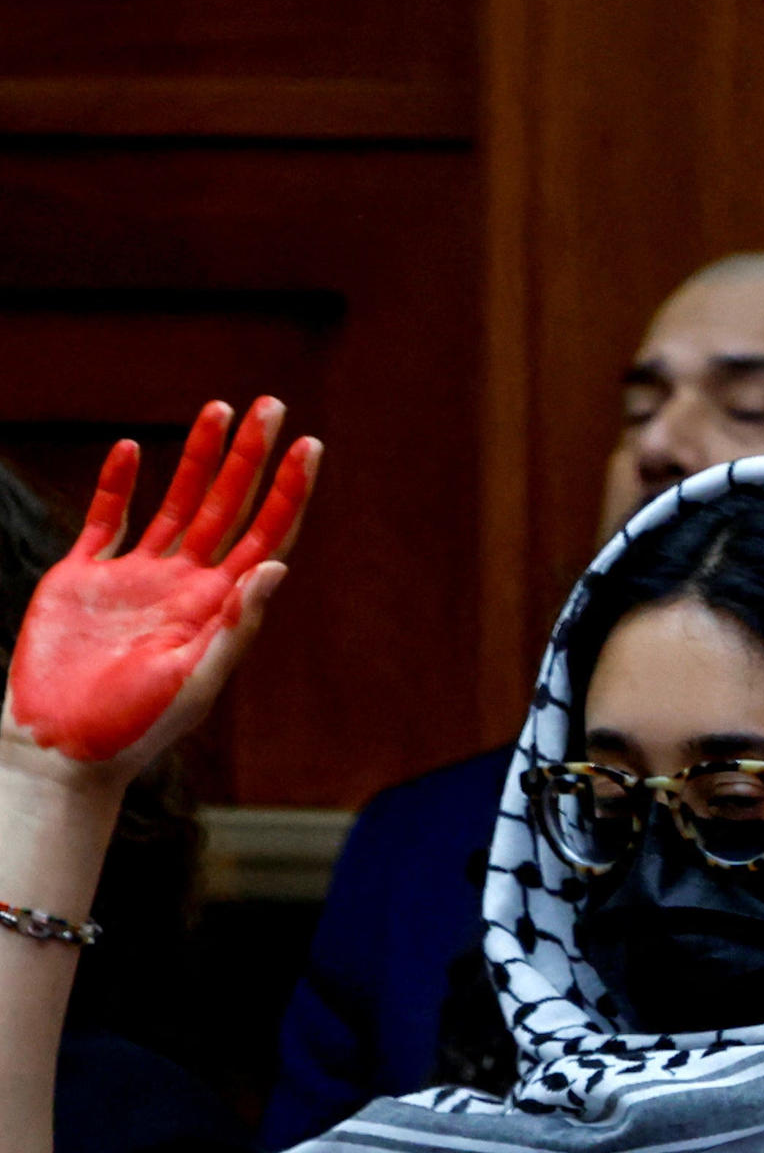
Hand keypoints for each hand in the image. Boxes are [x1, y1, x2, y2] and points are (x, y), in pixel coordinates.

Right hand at [5, 399, 318, 772]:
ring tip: (220, 408)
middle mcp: (184, 583)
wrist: (62, 748)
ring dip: (196, 456)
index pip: (266, 534)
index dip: (289, 491)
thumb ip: (236, 625)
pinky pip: (105, 519)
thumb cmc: (135, 727)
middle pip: (227, 504)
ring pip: (175, 502)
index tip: (311, 445)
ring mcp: (134, 577)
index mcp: (219, 606)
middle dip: (250, 456)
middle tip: (273, 404)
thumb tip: (277, 565)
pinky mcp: (82, 578)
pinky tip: (134, 449)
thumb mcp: (195, 679)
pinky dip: (118, 483)